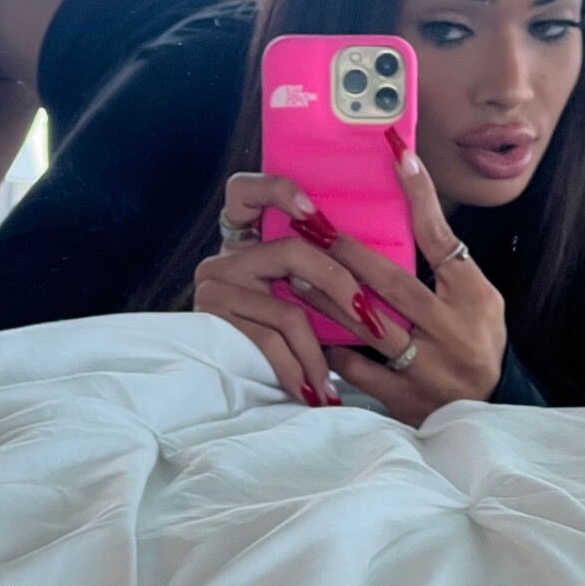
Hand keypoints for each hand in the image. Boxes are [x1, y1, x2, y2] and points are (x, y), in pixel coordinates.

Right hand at [193, 171, 398, 408]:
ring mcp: (214, 288)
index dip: (278, 191)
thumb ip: (312, 279)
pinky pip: (270, 341)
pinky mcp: (212, 321)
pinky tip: (313, 392)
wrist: (217, 394)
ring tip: (334, 385)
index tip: (314, 213)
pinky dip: (298, 369)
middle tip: (369, 319)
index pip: (245, 191)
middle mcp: (223, 260)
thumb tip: (372, 278)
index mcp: (243, 245)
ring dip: (317, 354)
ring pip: (287, 309)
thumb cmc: (270, 350)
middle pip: (291, 251)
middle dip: (339, 285)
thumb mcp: (289, 307)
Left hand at [317, 141, 508, 426]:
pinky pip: (356, 369)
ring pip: (366, 325)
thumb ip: (444, 259)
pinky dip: (332, 348)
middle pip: (392, 283)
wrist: (487, 411)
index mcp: (473, 299)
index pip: (443, 240)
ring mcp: (426, 370)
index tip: (399, 155)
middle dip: (347, 252)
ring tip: (295, 273)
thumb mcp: (474, 295)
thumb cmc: (474, 338)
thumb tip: (408, 202)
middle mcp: (452, 333)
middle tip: (311, 225)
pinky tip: (305, 330)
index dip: (421, 197)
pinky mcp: (402, 400)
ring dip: (326, 297)